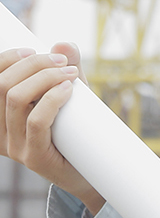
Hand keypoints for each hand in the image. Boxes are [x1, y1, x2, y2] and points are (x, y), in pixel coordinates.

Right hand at [0, 42, 104, 214]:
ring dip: (46, 77)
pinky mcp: (34, 157)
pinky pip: (35, 122)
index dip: (6, 60)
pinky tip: (67, 89)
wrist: (93, 173)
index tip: (33, 50)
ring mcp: (14, 147)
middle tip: (62, 61)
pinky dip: (51, 99)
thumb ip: (65, 70)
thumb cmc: (78, 131)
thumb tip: (63, 43)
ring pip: (16, 100)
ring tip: (71, 73)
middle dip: (33, 65)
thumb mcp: (69, 95)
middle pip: (1, 85)